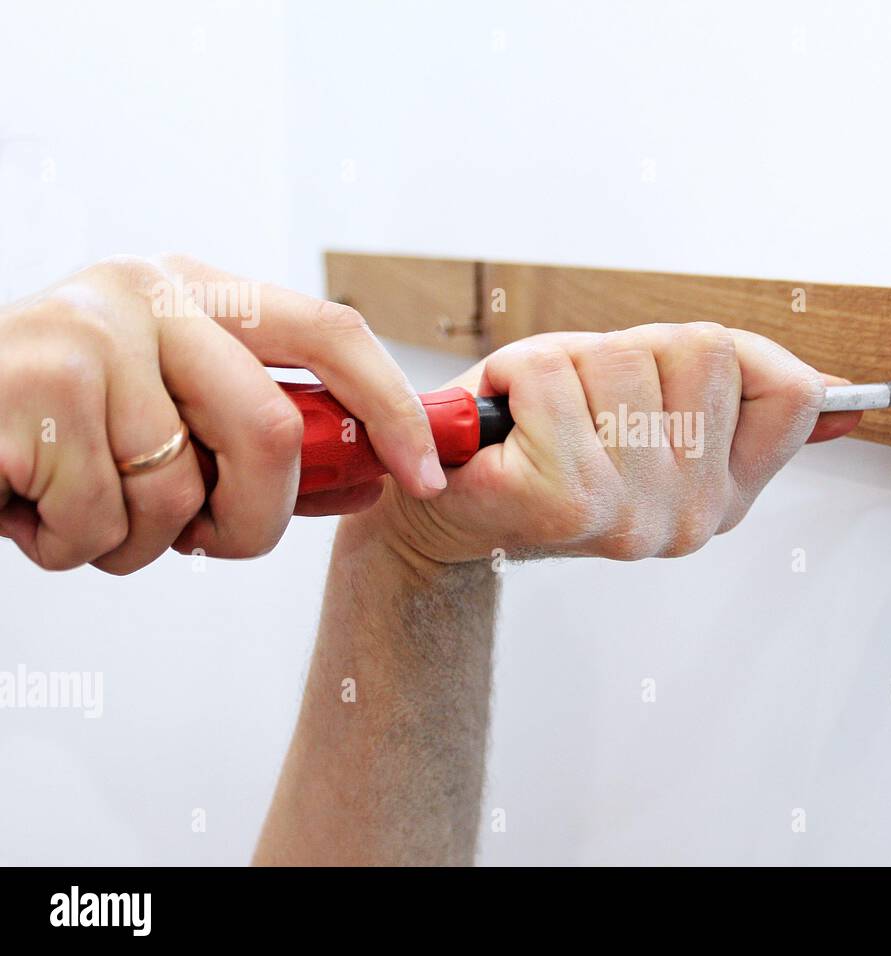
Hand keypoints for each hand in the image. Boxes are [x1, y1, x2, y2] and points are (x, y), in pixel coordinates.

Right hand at [0, 254, 444, 573]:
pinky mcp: (32, 390)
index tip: (424, 474)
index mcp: (196, 291)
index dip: (392, 408)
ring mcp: (88, 334)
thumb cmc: (49, 424)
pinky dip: (70, 548)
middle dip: (254, 521)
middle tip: (212, 543)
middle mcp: (148, 294)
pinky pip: (101, 522)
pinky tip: (27, 505)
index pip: (331, 332)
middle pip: (271, 433)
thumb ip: (249, 431)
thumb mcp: (162, 404)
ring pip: (178, 493)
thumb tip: (366, 477)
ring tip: (79, 507)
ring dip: (137, 542)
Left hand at [370, 322, 860, 565]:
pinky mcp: (563, 501)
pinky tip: (508, 425)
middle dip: (628, 352)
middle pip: (700, 349)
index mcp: (725, 496)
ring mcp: (633, 515)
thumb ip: (746, 397)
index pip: (787, 387)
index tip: (664, 384)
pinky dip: (516, 375)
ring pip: (623, 355)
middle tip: (583, 403)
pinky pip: (552, 373)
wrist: (448, 504)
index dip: (724, 360)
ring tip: (542, 415)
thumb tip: (847, 401)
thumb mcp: (657, 408)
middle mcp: (692, 517)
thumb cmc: (545, 441)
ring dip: (567, 363)